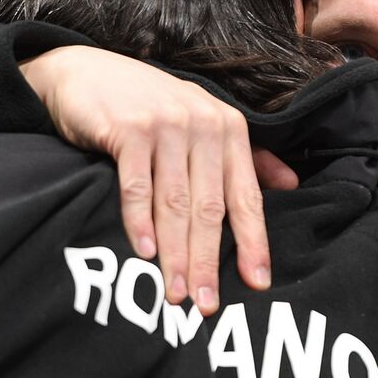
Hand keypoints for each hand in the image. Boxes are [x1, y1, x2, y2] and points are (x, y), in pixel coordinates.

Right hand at [21, 46, 299, 314]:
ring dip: (176, 253)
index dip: (253, 242)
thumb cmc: (149, 107)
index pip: (245, 197)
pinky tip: (144, 254)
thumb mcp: (203, 123)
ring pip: (175, 202)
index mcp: (229, 130)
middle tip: (206, 304)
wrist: (85, 72)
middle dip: (209, 260)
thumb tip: (291, 185)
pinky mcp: (128, 128)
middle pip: (210, 207)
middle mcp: (204, 125)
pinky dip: (139, 221)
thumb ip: (247, 158)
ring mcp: (166, 125)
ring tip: (176, 293)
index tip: (258, 283)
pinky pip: (137, 185)